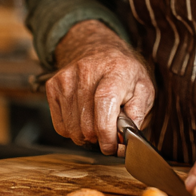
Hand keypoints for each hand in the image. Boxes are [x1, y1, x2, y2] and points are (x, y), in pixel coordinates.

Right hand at [46, 20, 154, 155]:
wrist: (98, 49)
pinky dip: (72, 130)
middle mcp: (87, 71)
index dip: (107, 132)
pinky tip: (83, 118)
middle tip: (108, 134)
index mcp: (115, 70)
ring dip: (86, 136)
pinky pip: (60, 126)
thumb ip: (138, 113)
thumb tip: (126, 137)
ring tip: (96, 124)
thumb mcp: (143, 88)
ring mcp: (66, 78)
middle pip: (86, 124)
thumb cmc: (123, 73)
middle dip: (99, 138)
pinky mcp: (53, 86)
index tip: (112, 146)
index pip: (104, 103)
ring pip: (72, 129)